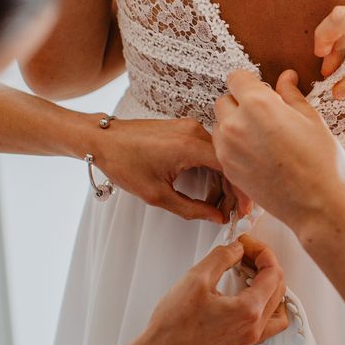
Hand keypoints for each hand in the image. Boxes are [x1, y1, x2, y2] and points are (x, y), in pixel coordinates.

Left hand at [91, 118, 251, 222]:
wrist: (101, 139)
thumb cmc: (123, 162)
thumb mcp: (157, 195)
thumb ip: (191, 209)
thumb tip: (216, 217)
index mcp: (190, 145)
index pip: (230, 167)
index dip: (241, 191)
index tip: (242, 210)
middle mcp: (194, 131)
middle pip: (228, 162)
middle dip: (234, 189)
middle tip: (234, 212)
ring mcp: (190, 127)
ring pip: (220, 157)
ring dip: (224, 181)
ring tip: (220, 205)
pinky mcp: (185, 129)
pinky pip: (209, 150)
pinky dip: (213, 170)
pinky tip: (210, 189)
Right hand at [140, 235, 287, 344]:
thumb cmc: (173, 324)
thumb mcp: (197, 277)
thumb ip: (223, 256)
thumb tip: (237, 248)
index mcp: (249, 311)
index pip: (273, 272)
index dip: (261, 251)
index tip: (245, 244)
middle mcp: (255, 327)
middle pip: (278, 286)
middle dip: (264, 263)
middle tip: (244, 252)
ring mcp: (250, 337)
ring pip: (277, 304)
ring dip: (268, 283)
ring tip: (249, 270)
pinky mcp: (241, 341)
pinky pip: (269, 321)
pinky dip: (266, 303)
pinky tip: (248, 292)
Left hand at [213, 70, 344, 235]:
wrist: (320, 204)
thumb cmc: (322, 162)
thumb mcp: (311, 119)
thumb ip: (291, 95)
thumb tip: (286, 78)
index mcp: (257, 104)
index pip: (236, 78)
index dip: (250, 83)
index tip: (262, 91)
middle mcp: (236, 125)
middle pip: (224, 101)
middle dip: (240, 104)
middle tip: (265, 116)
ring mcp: (228, 150)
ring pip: (220, 126)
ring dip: (234, 125)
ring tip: (261, 137)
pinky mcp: (229, 170)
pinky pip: (222, 148)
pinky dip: (234, 147)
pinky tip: (258, 155)